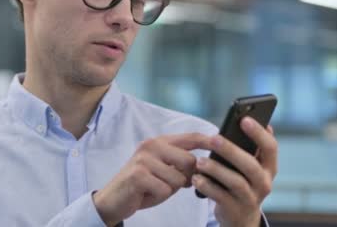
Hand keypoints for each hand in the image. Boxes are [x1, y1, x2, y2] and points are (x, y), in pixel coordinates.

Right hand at [93, 133, 212, 225]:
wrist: (114, 199)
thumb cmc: (143, 186)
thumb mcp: (164, 171)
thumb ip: (180, 164)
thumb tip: (205, 165)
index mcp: (159, 142)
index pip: (190, 137)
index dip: (208, 140)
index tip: (223, 141)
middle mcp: (151, 146)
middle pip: (189, 161)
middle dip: (187, 178)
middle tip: (171, 183)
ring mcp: (144, 159)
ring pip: (178, 179)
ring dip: (171, 189)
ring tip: (155, 187)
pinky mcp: (139, 175)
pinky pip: (165, 190)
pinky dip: (160, 196)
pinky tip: (147, 193)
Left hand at [192, 117, 277, 226]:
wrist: (241, 216)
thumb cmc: (242, 181)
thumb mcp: (249, 165)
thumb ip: (248, 147)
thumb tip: (246, 118)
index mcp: (269, 167)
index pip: (271, 148)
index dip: (259, 133)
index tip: (244, 119)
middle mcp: (264, 182)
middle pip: (251, 165)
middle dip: (231, 150)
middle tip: (213, 138)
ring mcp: (251, 198)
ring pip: (236, 182)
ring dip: (216, 169)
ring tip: (200, 161)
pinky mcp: (235, 209)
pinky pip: (221, 197)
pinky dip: (207, 187)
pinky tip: (196, 178)